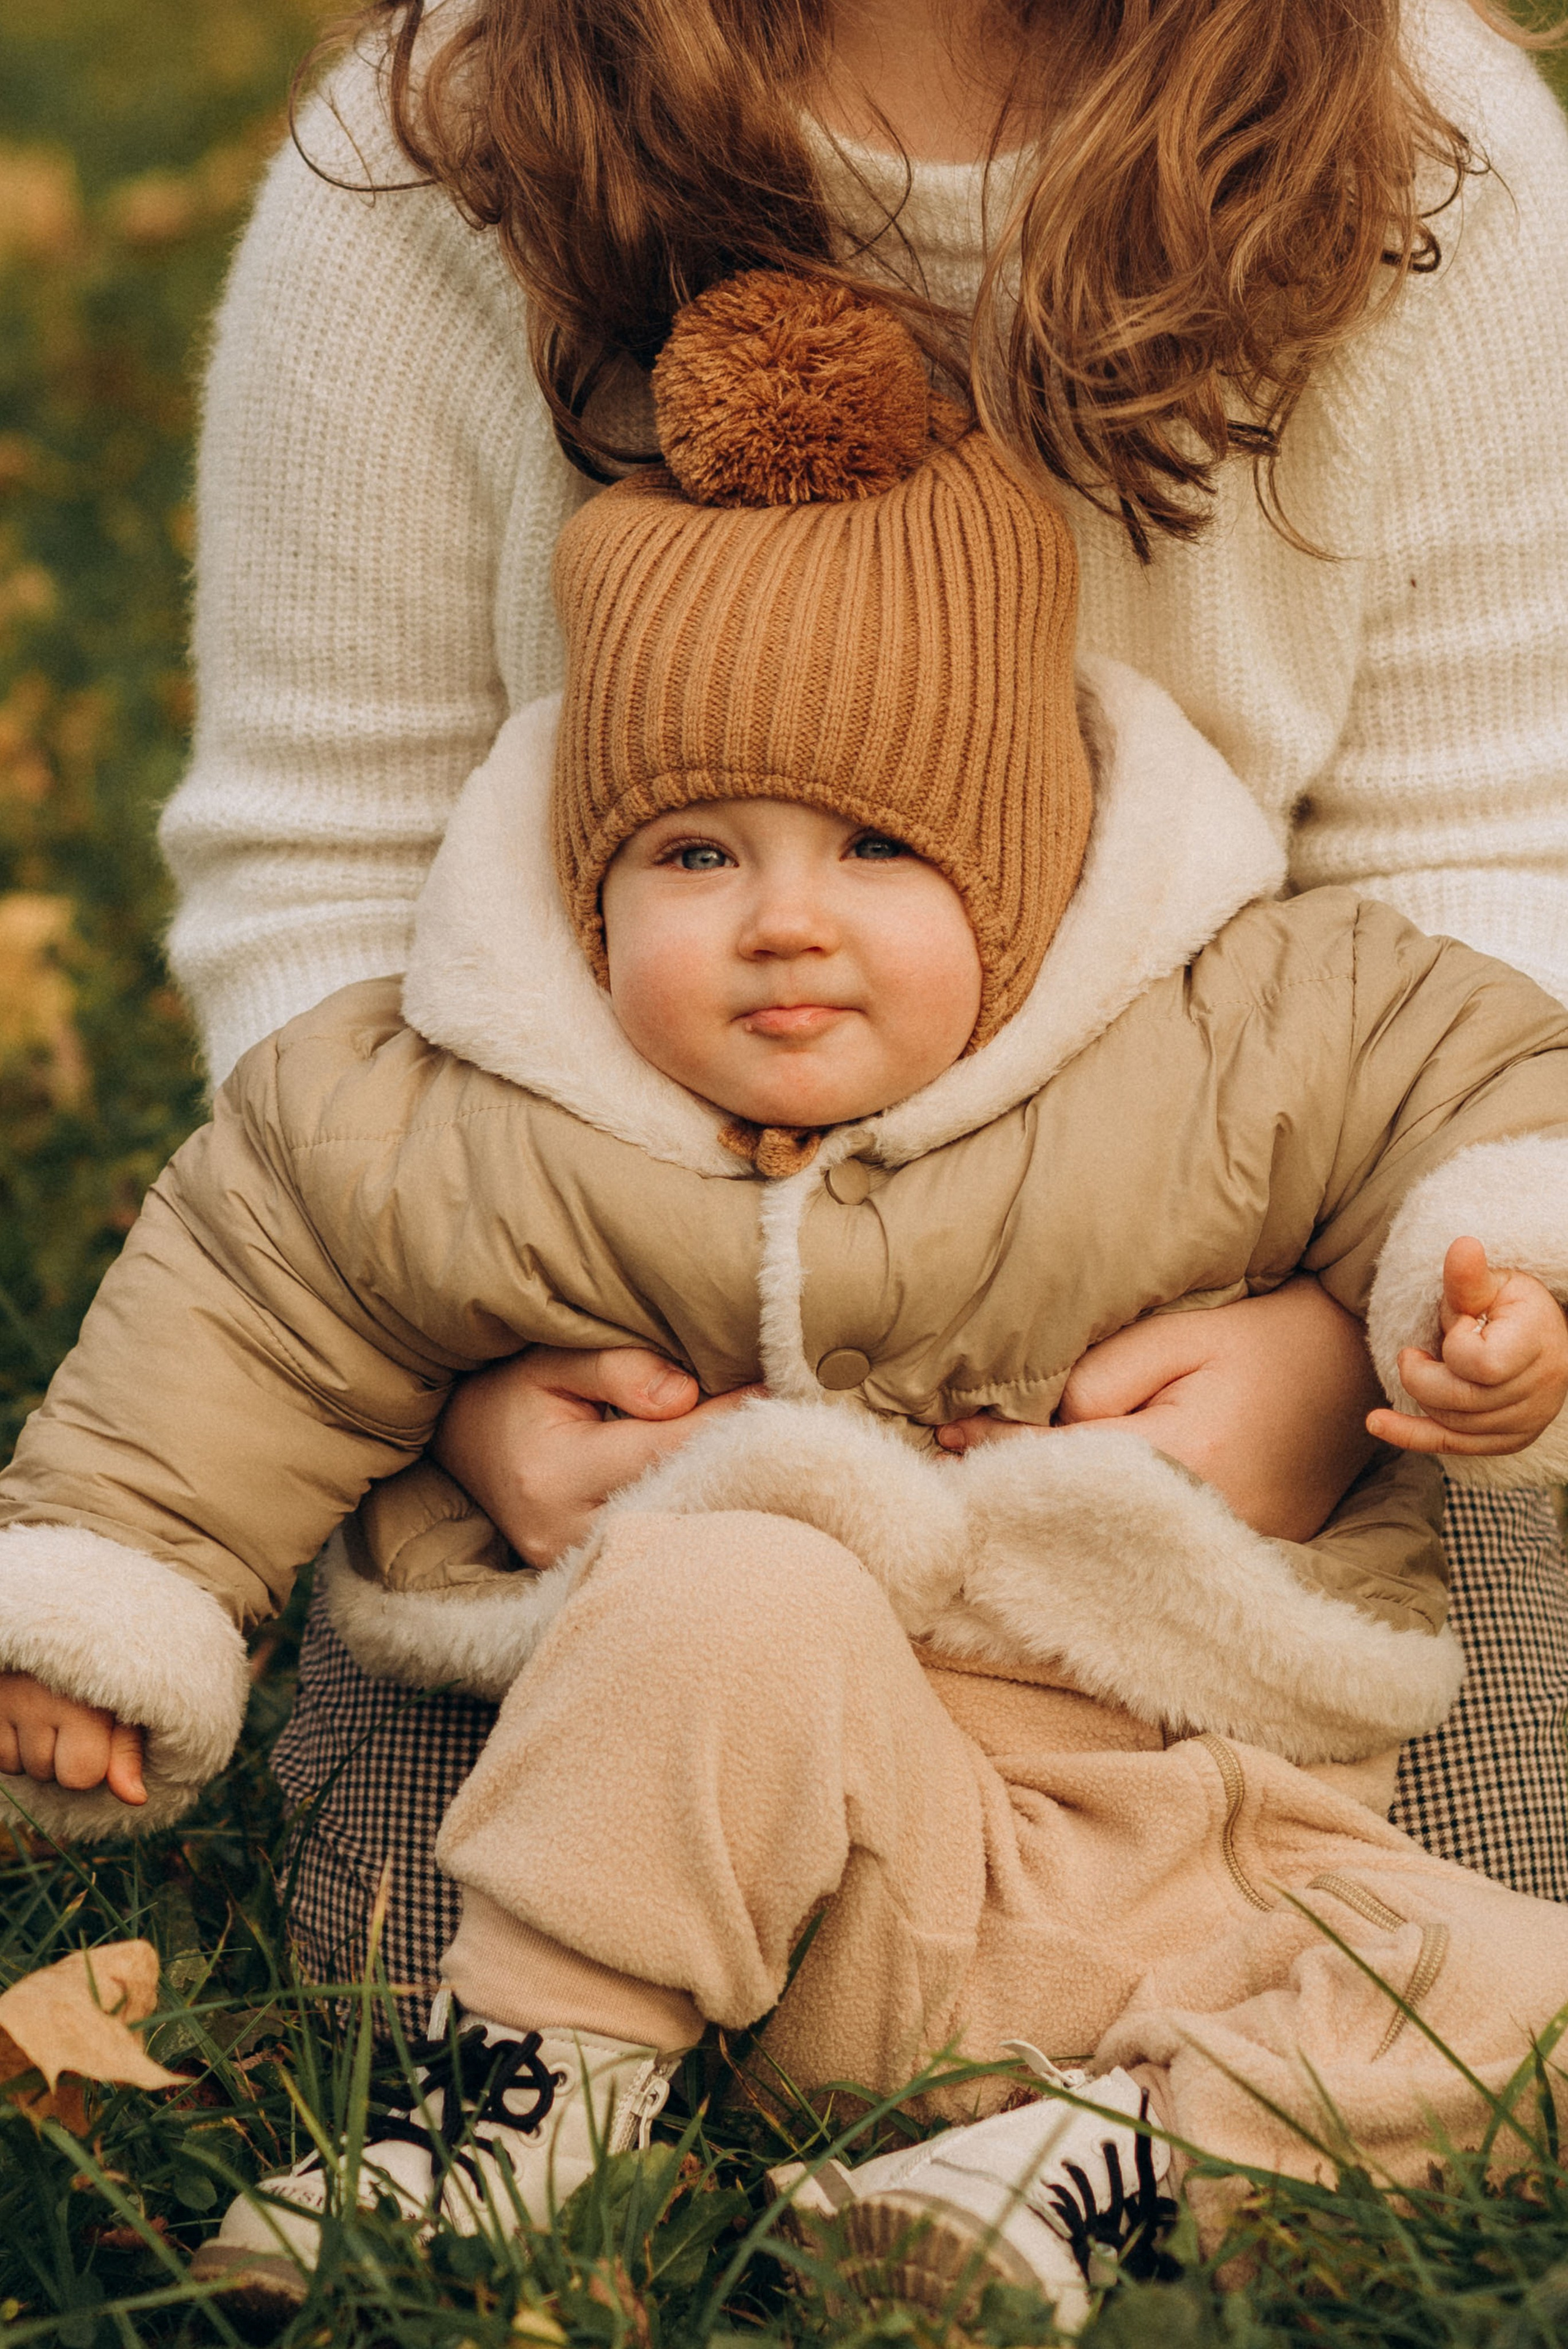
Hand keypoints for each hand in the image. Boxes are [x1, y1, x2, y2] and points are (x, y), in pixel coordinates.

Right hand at [0, 1672, 145, 1803]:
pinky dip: (11, 1746)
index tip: (97, 1737)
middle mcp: (39, 1703)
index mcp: (83, 1704)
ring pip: (18, 1766)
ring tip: (48, 1715)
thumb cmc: (100, 1673)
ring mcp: (6, 1703)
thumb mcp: (123, 1706)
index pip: (81, 1776)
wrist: (55, 1632)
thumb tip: (135, 1799)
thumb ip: (127, 1751)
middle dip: (60, 1760)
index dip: (91, 1766)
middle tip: (69, 1722)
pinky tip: (25, 1719)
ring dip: (33, 1752)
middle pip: (46, 1774)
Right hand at [434, 1347, 762, 1567]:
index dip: (729, 1419)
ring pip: (679, 1527)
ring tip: (775, 1452)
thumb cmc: (516, 1395)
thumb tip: (686, 1395)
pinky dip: (702, 1514)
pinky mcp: (589, 1579)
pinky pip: (662, 1545)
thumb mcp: (552, 1360)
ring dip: (729, 1491)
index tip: (777, 1389)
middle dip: (741, 1460)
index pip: (666, 1447)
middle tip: (796, 1425)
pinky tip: (737, 1486)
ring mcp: (577, 1567)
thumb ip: (617, 1368)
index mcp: (556, 1474)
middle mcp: (566, 1533)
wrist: (467, 1448)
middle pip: (681, 1495)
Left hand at [937, 1277, 1380, 1542]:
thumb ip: (1103, 1378)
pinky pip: (1163, 1551)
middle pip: (1084, 1519)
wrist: (1353, 1365)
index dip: (997, 1450)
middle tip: (955, 1472)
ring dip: (1064, 1521)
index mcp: (1183, 1458)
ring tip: (1007, 1495)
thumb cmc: (1260, 1340)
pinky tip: (1082, 1516)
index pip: (1062, 1463)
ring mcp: (1235, 1548)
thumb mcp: (1177, 1335)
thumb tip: (1045, 1422)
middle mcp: (1208, 1520)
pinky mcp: (1249, 1556)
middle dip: (1019, 1497)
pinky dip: (1118, 1534)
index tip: (945, 1439)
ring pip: (1121, 1542)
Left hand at [1367, 1238, 1567, 1456]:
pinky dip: (1408, 1435)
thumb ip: (1468, 1277)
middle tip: (1415, 1351)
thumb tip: (1462, 1246)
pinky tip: (1375, 1422)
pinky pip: (1450, 1446)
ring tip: (1423, 1365)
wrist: (1543, 1338)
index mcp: (1537, 1344)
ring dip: (1421, 1395)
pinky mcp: (1507, 1440)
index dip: (1456, 1342)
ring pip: (1452, 1424)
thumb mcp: (1495, 1284)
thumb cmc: (1513, 1305)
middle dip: (1421, 1374)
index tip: (1460, 1322)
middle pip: (1459, 1399)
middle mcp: (1538, 1389)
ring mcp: (1526, 1421)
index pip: (1480, 1363)